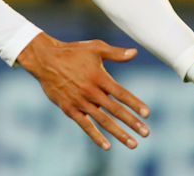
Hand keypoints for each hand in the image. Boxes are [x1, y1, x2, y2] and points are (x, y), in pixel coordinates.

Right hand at [17, 32, 150, 150]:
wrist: (45, 60)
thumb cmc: (73, 52)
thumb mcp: (95, 48)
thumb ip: (116, 53)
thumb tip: (135, 53)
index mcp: (99, 77)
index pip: (121, 94)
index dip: (134, 104)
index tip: (147, 114)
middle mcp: (91, 92)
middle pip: (115, 110)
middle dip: (132, 122)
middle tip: (146, 133)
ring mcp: (80, 102)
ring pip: (103, 121)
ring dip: (118, 133)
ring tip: (133, 144)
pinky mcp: (69, 109)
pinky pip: (85, 126)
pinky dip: (96, 136)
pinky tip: (107, 146)